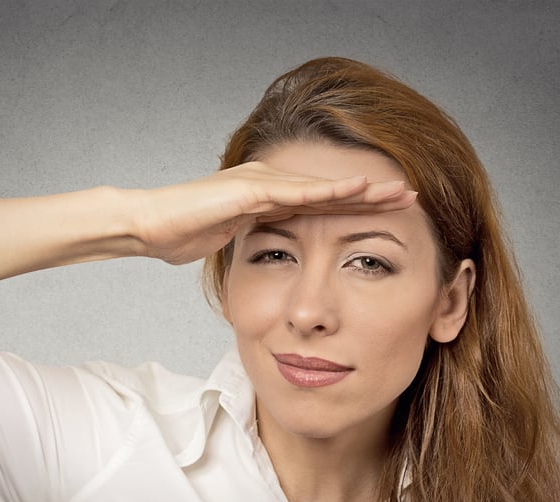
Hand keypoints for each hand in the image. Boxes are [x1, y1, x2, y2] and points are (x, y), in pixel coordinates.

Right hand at [128, 161, 416, 264]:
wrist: (148, 225)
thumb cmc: (179, 235)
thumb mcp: (227, 243)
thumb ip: (250, 244)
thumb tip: (266, 261)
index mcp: (268, 197)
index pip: (322, 204)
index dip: (358, 208)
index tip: (392, 215)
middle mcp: (270, 183)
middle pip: (331, 190)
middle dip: (373, 194)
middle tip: (412, 195)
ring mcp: (261, 182)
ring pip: (322, 186)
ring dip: (363, 189)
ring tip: (399, 191)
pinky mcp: (250, 188)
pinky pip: (297, 191)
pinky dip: (330, 190)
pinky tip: (359, 189)